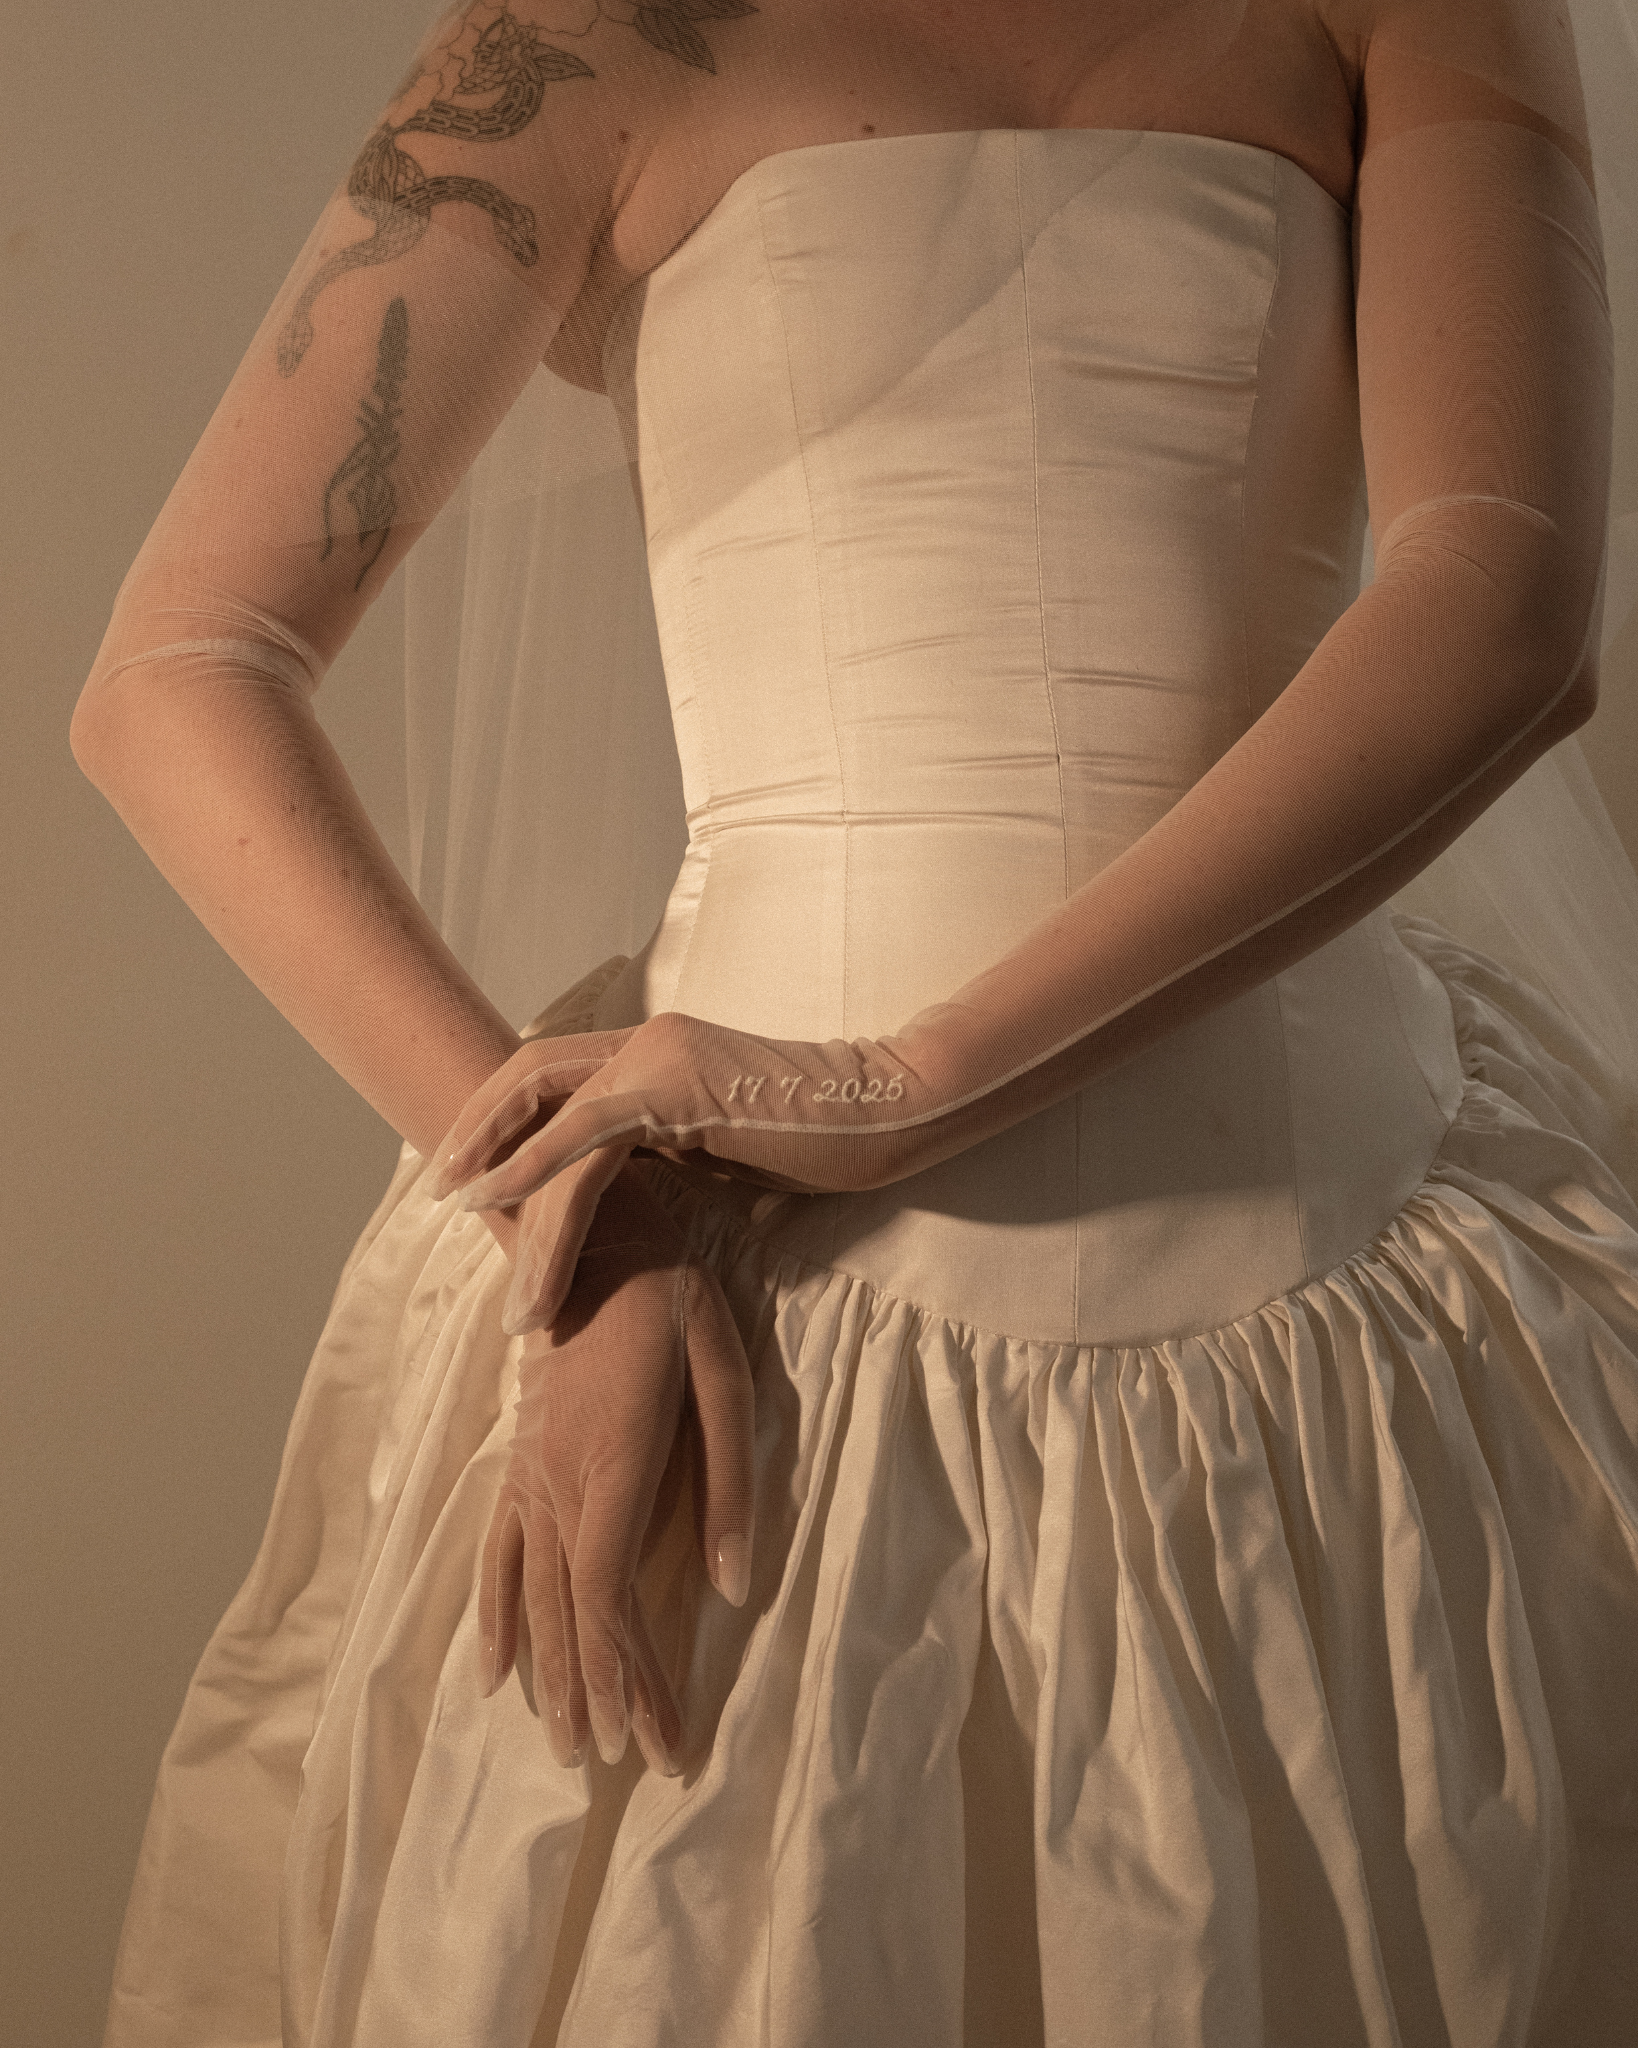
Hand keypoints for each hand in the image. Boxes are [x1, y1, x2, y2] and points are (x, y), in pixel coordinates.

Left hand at [428, 1010, 979, 1315]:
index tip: (472, 1173)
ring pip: (551, 1126)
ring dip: (509, 1200)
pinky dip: (539, 1183)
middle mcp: (645, 1041)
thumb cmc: (825, 1137)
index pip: (554, 1072)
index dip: (505, 1117)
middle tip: (439, 1194)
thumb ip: (675, 1157)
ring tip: (504, 1277)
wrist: (890, 1110)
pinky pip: (585, 1141)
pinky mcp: (672, 1087)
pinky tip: (505, 1219)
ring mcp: (656, 1057)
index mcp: (655, 1050)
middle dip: (475, 1135)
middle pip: (527, 1074)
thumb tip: (639, 1208)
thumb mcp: (728, 1149)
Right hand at [480, 1161, 754, 1774]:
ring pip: (533, 1594)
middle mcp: (558, 1483)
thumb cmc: (671, 1293)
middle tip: (635, 1764)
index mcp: (613, 1465)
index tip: (660, 1741)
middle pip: (573, 1613)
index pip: (610, 1598)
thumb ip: (733, 1477)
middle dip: (605, 1695)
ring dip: (555, 1672)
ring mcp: (529, 1474)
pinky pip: (496, 1550)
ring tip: (572, 1745)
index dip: (632, 1677)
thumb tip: (736, 1585)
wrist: (587, 1230)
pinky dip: (496, 1613)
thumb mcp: (724, 1367)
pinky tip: (494, 1669)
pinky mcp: (519, 1460)